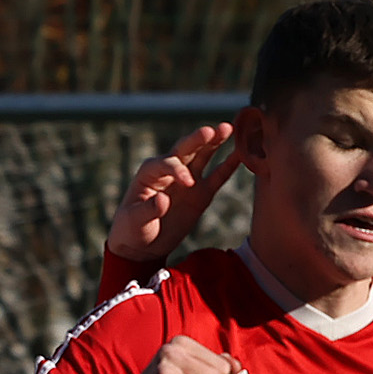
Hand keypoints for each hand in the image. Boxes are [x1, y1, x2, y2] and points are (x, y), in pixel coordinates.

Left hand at [105, 122, 238, 267]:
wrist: (143, 245)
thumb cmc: (132, 229)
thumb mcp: (134, 221)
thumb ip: (147, 210)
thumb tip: (163, 200)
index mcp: (150, 172)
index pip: (168, 163)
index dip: (179, 169)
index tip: (189, 183)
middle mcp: (170, 170)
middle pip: (185, 150)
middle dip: (198, 139)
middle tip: (211, 130)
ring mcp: (187, 180)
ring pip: (202, 156)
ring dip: (214, 142)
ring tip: (228, 128)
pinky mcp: (200, 193)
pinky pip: (217, 177)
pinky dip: (228, 165)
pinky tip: (240, 153)